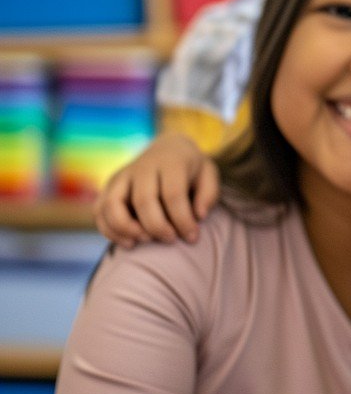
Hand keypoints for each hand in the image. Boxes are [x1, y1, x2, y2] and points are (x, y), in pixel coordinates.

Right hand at [92, 132, 219, 247]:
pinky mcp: (107, 188)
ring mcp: (121, 177)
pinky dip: (110, 231)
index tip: (193, 237)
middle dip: (158, 227)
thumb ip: (209, 194)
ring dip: (127, 229)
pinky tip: (130, 243)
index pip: (172, 194)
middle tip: (171, 240)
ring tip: (146, 242)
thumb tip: (199, 216)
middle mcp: (142, 167)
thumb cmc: (191, 170)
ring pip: (112, 205)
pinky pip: (99, 212)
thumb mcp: (208, 175)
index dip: (182, 220)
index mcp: (170, 162)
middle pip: (143, 201)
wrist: (167, 150)